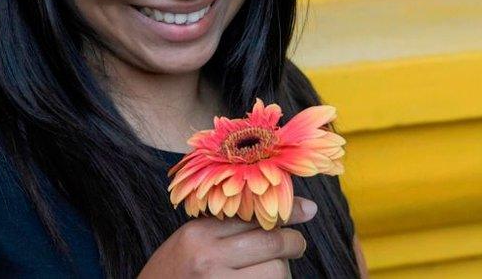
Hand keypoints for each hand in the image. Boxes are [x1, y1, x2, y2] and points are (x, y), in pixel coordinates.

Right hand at [138, 196, 317, 277]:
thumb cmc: (174, 274)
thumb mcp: (190, 243)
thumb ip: (225, 228)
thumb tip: (286, 210)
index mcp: (198, 234)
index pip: (253, 215)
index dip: (286, 212)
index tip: (308, 209)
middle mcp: (208, 258)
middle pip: (272, 243)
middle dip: (292, 244)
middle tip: (296, 246)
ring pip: (277, 272)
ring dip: (281, 271)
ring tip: (267, 272)